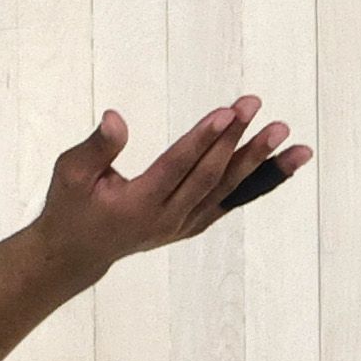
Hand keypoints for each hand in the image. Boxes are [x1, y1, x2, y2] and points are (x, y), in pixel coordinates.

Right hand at [36, 98, 309, 277]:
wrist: (77, 253)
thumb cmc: (70, 205)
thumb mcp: (70, 173)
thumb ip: (96, 147)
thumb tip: (116, 116)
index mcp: (136, 205)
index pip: (177, 167)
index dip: (203, 139)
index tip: (228, 112)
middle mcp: (166, 219)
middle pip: (209, 176)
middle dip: (235, 140)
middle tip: (256, 106)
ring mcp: (183, 225)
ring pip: (228, 191)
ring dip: (260, 163)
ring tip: (291, 139)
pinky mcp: (193, 224)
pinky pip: (231, 201)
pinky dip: (260, 183)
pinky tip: (285, 162)